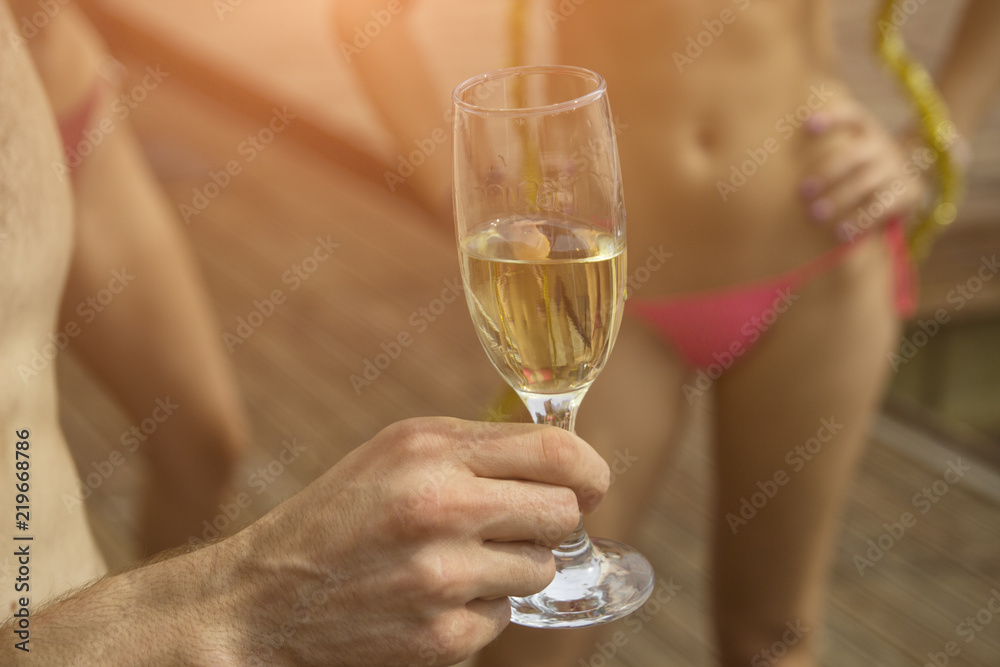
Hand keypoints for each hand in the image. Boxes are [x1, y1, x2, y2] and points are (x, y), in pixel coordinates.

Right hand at [227, 417, 609, 666]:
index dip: (590, 468)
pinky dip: (481, 606)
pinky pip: (505, 615)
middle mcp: (441, 509)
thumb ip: (478, 447)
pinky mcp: (442, 636)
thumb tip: (565, 462)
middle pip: (562, 513)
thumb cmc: (340, 514)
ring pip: (540, 568)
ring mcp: (443, 578)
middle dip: (553, 519)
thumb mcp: (398, 452)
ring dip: (514, 566)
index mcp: (431, 451)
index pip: (555, 453)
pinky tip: (434, 596)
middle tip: (519, 523)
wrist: (264, 599)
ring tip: (457, 560)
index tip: (590, 482)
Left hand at [798, 98, 927, 241]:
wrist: (903, 189)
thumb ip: (824, 148)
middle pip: (855, 154)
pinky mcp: (908, 192)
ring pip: (867, 182)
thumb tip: (770, 153)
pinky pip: (882, 207)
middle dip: (828, 172)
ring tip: (815, 215)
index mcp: (866, 130)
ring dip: (839, 199)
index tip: (807, 126)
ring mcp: (896, 169)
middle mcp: (882, 146)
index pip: (853, 115)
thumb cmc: (858, 170)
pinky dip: (859, 220)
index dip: (834, 117)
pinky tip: (840, 232)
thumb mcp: (848, 151)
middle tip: (803, 192)